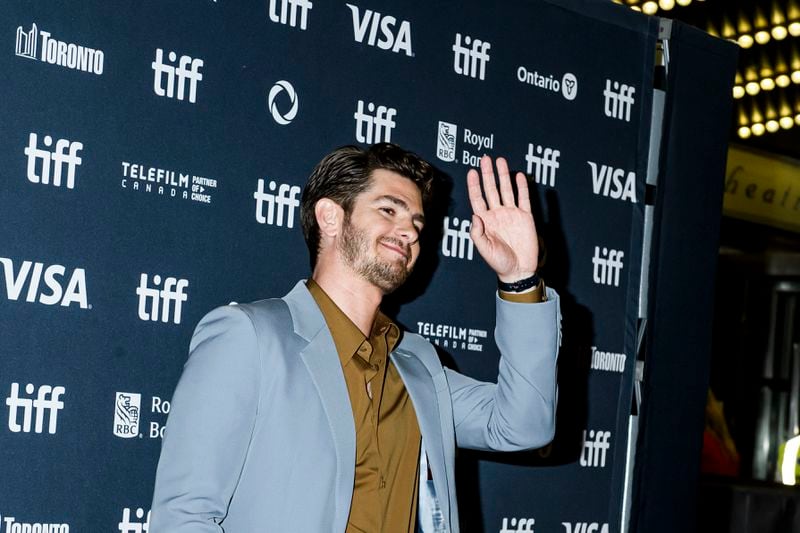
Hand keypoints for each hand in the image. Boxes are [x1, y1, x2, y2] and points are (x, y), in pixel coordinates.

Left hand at [467, 155, 538, 281]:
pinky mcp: (525, 217)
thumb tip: (475, 216)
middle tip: (485, 159)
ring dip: (503, 176)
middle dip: (488, 174)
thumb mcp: (484, 249)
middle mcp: (497, 214)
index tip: (472, 171)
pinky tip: (518, 176)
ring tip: (500, 161)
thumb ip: (477, 233)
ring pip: (506, 190)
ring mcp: (511, 214)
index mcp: (485, 221)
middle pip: (491, 189)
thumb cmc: (499, 262)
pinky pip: (523, 199)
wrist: (518, 270)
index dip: (474, 185)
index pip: (478, 198)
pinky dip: (521, 187)